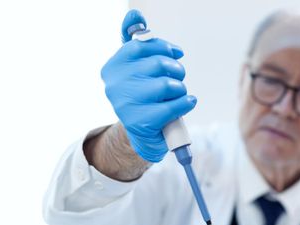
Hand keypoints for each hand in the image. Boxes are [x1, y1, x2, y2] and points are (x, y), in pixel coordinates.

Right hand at [101, 9, 196, 162]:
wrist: (144, 134)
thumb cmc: (144, 96)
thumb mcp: (137, 68)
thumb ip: (136, 40)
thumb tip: (136, 15)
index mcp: (112, 67)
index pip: (140, 45)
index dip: (164, 47)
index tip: (176, 53)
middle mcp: (114, 85)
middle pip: (157, 64)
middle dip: (176, 69)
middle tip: (179, 77)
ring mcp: (126, 105)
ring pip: (167, 85)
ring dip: (180, 89)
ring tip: (177, 95)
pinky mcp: (141, 123)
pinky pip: (172, 106)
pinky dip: (185, 103)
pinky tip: (187, 103)